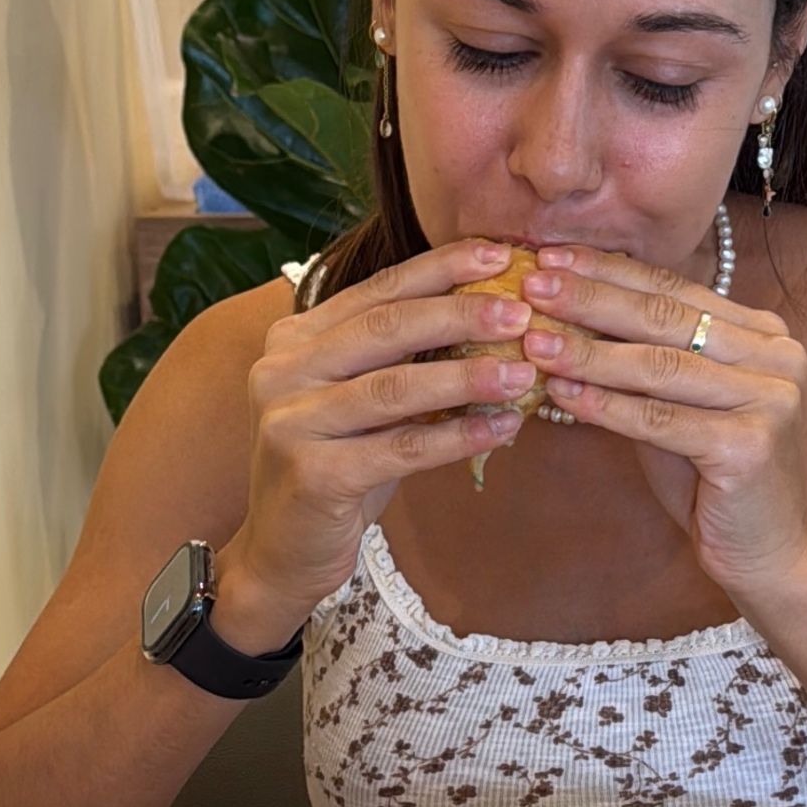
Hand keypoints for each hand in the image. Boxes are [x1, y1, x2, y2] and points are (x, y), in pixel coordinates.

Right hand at [218, 240, 535, 643]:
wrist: (285, 551)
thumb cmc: (338, 467)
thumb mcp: (362, 401)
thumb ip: (402, 358)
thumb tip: (493, 314)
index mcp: (295, 337)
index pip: (378, 290)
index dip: (441, 269)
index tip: (501, 255)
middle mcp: (282, 369)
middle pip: (386, 329)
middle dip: (460, 314)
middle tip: (522, 312)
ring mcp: (290, 421)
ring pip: (395, 387)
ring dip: (467, 377)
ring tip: (524, 373)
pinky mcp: (313, 473)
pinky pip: (401, 447)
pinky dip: (458, 437)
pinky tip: (503, 429)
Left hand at [515, 241, 806, 600]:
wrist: (762, 552)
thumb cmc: (711, 477)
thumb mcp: (676, 403)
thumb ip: (641, 358)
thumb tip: (563, 311)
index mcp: (762, 334)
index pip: (673, 288)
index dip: (608, 272)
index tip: (549, 257)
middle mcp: (776, 356)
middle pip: (666, 317)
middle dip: (591, 298)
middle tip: (532, 284)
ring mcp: (770, 399)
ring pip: (660, 366)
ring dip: (589, 352)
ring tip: (534, 341)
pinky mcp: (751, 445)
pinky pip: (661, 419)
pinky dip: (607, 407)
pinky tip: (562, 395)